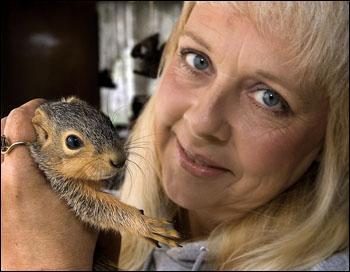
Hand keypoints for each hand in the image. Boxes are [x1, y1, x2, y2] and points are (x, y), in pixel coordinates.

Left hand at [1, 99, 97, 269]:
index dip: (32, 109)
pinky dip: (9, 163)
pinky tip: (27, 172)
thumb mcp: (84, 204)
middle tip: (40, 127)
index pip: (17, 124)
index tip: (43, 106)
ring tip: (33, 147)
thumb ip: (81, 175)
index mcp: (22, 176)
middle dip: (19, 124)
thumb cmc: (65, 247)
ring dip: (12, 144)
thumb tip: (86, 158)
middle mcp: (0, 182)